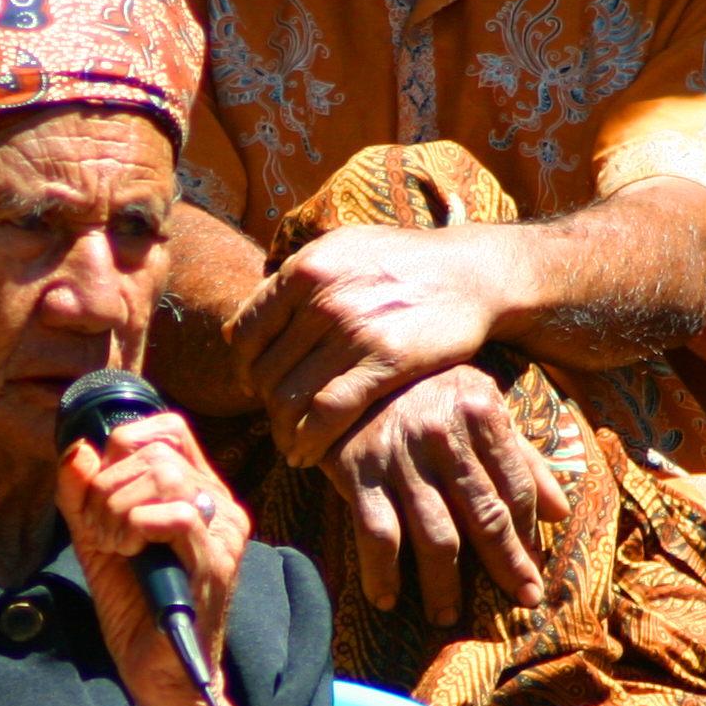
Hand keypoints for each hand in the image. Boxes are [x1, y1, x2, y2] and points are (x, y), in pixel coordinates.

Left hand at [57, 409, 254, 705]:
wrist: (157, 671)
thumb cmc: (135, 607)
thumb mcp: (96, 540)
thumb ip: (82, 496)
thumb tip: (76, 450)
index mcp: (197, 492)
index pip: (170, 429)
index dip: (125, 442)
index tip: (99, 487)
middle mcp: (219, 505)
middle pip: (157, 451)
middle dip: (107, 486)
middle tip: (98, 530)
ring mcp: (223, 532)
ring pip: (166, 475)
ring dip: (118, 506)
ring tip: (112, 543)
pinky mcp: (216, 562)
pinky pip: (179, 513)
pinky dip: (138, 525)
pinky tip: (129, 551)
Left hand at [228, 224, 514, 467]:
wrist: (471, 273)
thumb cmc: (402, 265)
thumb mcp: (341, 251)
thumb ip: (292, 284)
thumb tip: (233, 327)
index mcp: (305, 268)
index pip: (244, 332)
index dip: (243, 368)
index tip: (254, 386)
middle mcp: (323, 296)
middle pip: (265, 370)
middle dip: (266, 405)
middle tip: (278, 421)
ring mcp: (353, 329)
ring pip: (290, 396)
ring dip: (283, 430)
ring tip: (290, 445)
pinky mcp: (385, 361)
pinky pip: (328, 412)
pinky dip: (310, 441)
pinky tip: (308, 454)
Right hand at [323, 366, 569, 625]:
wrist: (342, 363)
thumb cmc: (420, 388)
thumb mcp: (476, 402)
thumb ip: (520, 456)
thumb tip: (561, 512)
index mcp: (480, 410)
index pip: (515, 488)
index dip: (528, 535)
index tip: (532, 570)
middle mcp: (443, 432)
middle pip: (485, 517)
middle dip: (506, 566)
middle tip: (522, 601)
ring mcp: (399, 454)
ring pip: (435, 536)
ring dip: (444, 586)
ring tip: (447, 616)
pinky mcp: (356, 469)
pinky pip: (376, 534)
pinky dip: (382, 573)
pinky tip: (387, 599)